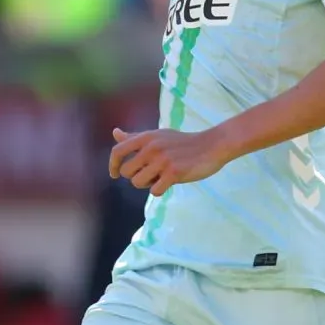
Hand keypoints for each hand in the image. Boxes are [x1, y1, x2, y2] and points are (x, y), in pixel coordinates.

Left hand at [108, 127, 234, 195]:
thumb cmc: (182, 142)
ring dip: (148, 184)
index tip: (115, 174)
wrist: (212, 145)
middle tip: (150, 174)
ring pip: (138, 183)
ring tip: (161, 177)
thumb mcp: (157, 136)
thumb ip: (135, 138)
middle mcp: (152, 147)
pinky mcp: (174, 172)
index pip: (117, 151)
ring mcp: (163, 160)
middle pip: (127, 172)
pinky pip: (155, 191)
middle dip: (135, 177)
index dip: (113, 165)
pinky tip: (169, 183)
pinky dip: (160, 190)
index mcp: (146, 137)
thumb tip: (115, 132)